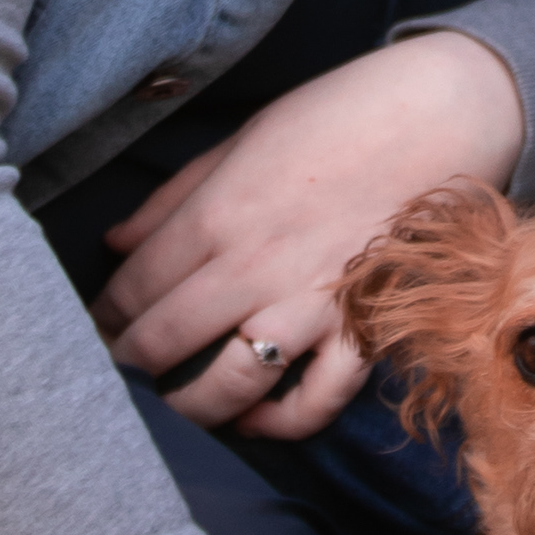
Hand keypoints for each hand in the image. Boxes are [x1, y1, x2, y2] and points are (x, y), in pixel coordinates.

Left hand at [94, 30, 523, 432]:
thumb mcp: (243, 138)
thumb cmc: (339, 115)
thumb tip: (115, 244)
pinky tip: (252, 420)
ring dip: (189, 408)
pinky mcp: (364, 328)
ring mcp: (312, 304)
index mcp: (219, 213)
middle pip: (165, 340)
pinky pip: (317, 399)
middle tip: (110, 379)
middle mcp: (256, 266)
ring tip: (169, 411)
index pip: (135, 285)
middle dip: (127, 366)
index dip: (103, 315)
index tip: (92, 330)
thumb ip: (176, 197)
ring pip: (230, 382)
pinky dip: (280, 422)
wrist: (442, 112)